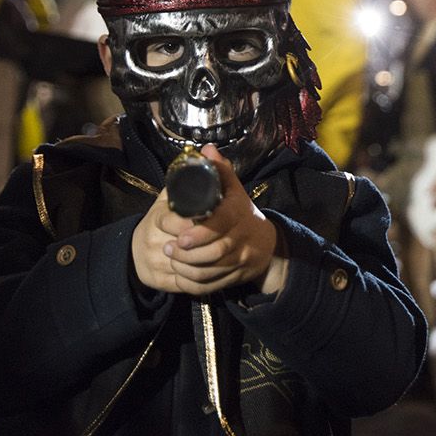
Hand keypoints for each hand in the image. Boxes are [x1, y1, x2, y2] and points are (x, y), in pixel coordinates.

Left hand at [131, 145, 286, 294]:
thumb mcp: (234, 190)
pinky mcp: (236, 278)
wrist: (267, 244)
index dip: (198, 234)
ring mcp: (241, 261)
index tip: (177, 236)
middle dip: (188, 254)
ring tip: (171, 259)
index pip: (220, 226)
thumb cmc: (242, 213)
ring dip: (187, 268)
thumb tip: (205, 149)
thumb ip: (220, 171)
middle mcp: (243, 239)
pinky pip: (212, 286)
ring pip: (212, 271)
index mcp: (239, 215)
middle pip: (215, 252)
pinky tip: (181, 275)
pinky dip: (193, 284)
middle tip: (167, 248)